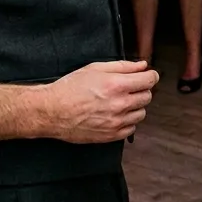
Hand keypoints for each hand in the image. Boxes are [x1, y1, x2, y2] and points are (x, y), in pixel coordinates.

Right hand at [39, 60, 158, 142]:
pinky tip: (115, 115)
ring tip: (119, 102)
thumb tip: (142, 66)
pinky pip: (131, 129)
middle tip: (129, 89)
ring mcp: (116, 122)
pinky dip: (127, 122)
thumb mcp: (95, 69)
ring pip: (141, 113)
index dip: (150, 76)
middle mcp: (119, 104)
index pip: (150, 80)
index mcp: (117, 85)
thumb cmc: (70, 88)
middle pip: (148, 96)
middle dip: (141, 90)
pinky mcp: (110, 136)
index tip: (146, 76)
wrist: (51, 111)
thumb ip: (123, 66)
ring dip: (135, 107)